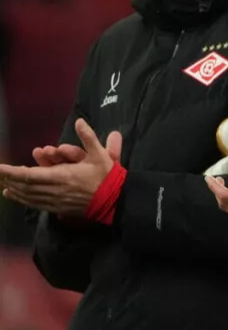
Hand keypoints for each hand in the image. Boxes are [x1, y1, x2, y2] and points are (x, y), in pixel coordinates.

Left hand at [0, 119, 120, 215]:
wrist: (115, 201)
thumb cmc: (107, 177)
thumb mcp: (101, 155)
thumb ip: (89, 137)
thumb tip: (79, 121)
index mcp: (62, 176)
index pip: (30, 175)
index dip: (12, 172)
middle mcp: (55, 190)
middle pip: (25, 186)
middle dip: (10, 179)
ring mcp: (55, 201)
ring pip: (28, 196)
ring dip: (14, 189)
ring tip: (4, 184)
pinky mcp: (58, 208)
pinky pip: (35, 204)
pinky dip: (22, 199)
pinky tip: (15, 195)